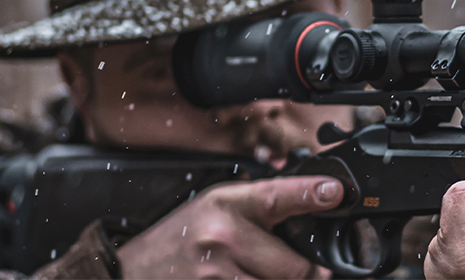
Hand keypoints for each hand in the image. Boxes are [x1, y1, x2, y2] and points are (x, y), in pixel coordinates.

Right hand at [117, 176, 342, 278]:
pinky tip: (248, 278)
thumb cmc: (177, 239)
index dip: (312, 193)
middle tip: (308, 271)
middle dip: (307, 274)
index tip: (336, 193)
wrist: (128, 272)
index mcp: (227, 204)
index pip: (279, 196)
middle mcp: (224, 239)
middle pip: (297, 268)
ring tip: (259, 273)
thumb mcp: (212, 205)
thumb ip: (258, 205)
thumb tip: (311, 202)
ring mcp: (218, 275)